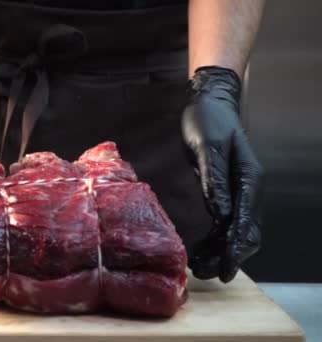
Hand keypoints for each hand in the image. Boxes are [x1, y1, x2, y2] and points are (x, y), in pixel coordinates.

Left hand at [182, 66, 262, 282]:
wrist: (209, 103)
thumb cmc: (208, 120)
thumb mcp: (207, 146)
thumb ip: (214, 179)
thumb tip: (221, 215)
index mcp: (250, 178)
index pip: (246, 220)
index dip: (236, 247)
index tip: (226, 269)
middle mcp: (250, 189)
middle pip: (246, 231)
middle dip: (229, 255)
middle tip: (207, 272)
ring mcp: (240, 192)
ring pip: (236, 231)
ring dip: (220, 251)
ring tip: (199, 267)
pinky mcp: (226, 192)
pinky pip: (225, 223)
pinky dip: (215, 239)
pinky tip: (200, 250)